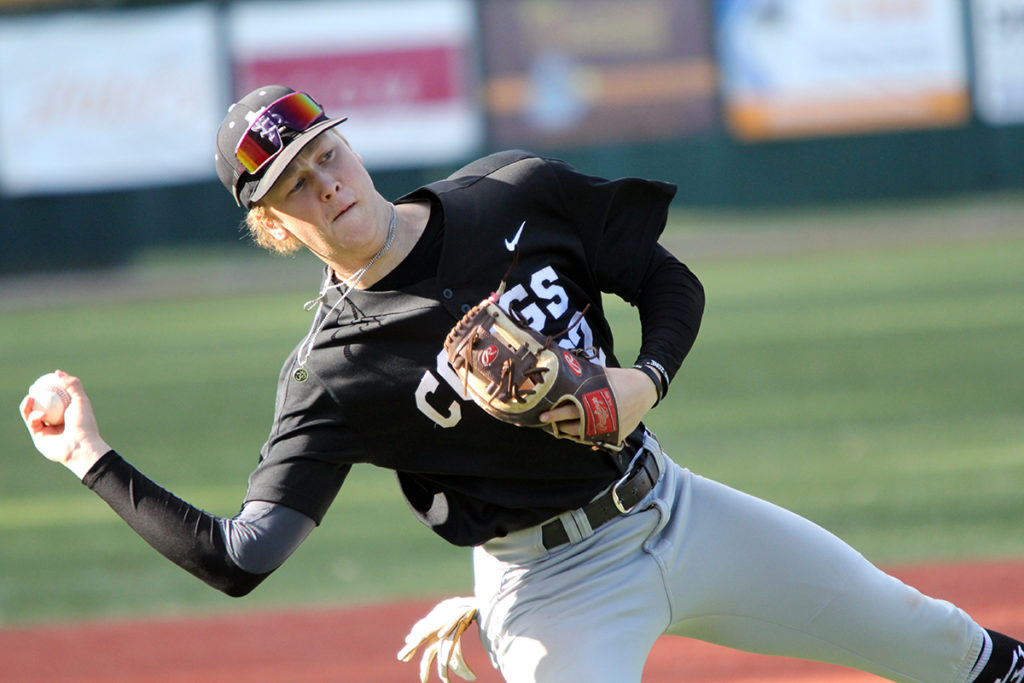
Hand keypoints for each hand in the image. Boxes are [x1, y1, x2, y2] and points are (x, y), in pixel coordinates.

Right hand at [20, 370, 110, 478]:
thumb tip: (57, 372)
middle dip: (35, 395)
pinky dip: (34, 416)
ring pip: (33, 413)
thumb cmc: (84, 423)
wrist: (80, 446)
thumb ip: (72, 384)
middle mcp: (57, 420)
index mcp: (68, 412)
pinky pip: (32, 422)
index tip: (46, 378)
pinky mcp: (39, 437)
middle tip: (33, 386)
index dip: (50, 387)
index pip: (57, 397)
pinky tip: (40, 414)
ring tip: (30, 396)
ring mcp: (47, 429)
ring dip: (29, 404)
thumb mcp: (81, 400)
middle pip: (42, 405)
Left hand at [539, 366, 658, 444]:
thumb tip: (561, 371)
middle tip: (545, 421)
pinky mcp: (615, 436)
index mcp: (597, 401)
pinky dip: (582, 437)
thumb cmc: (620, 380)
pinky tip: (573, 433)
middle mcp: (602, 418)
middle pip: (574, 425)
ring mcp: (609, 429)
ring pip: (582, 436)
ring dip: (568, 432)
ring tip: (557, 427)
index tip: (543, 415)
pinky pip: (594, 440)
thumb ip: (582, 377)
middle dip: (558, 424)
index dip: (555, 414)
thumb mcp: (601, 375)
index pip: (571, 410)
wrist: (645, 390)